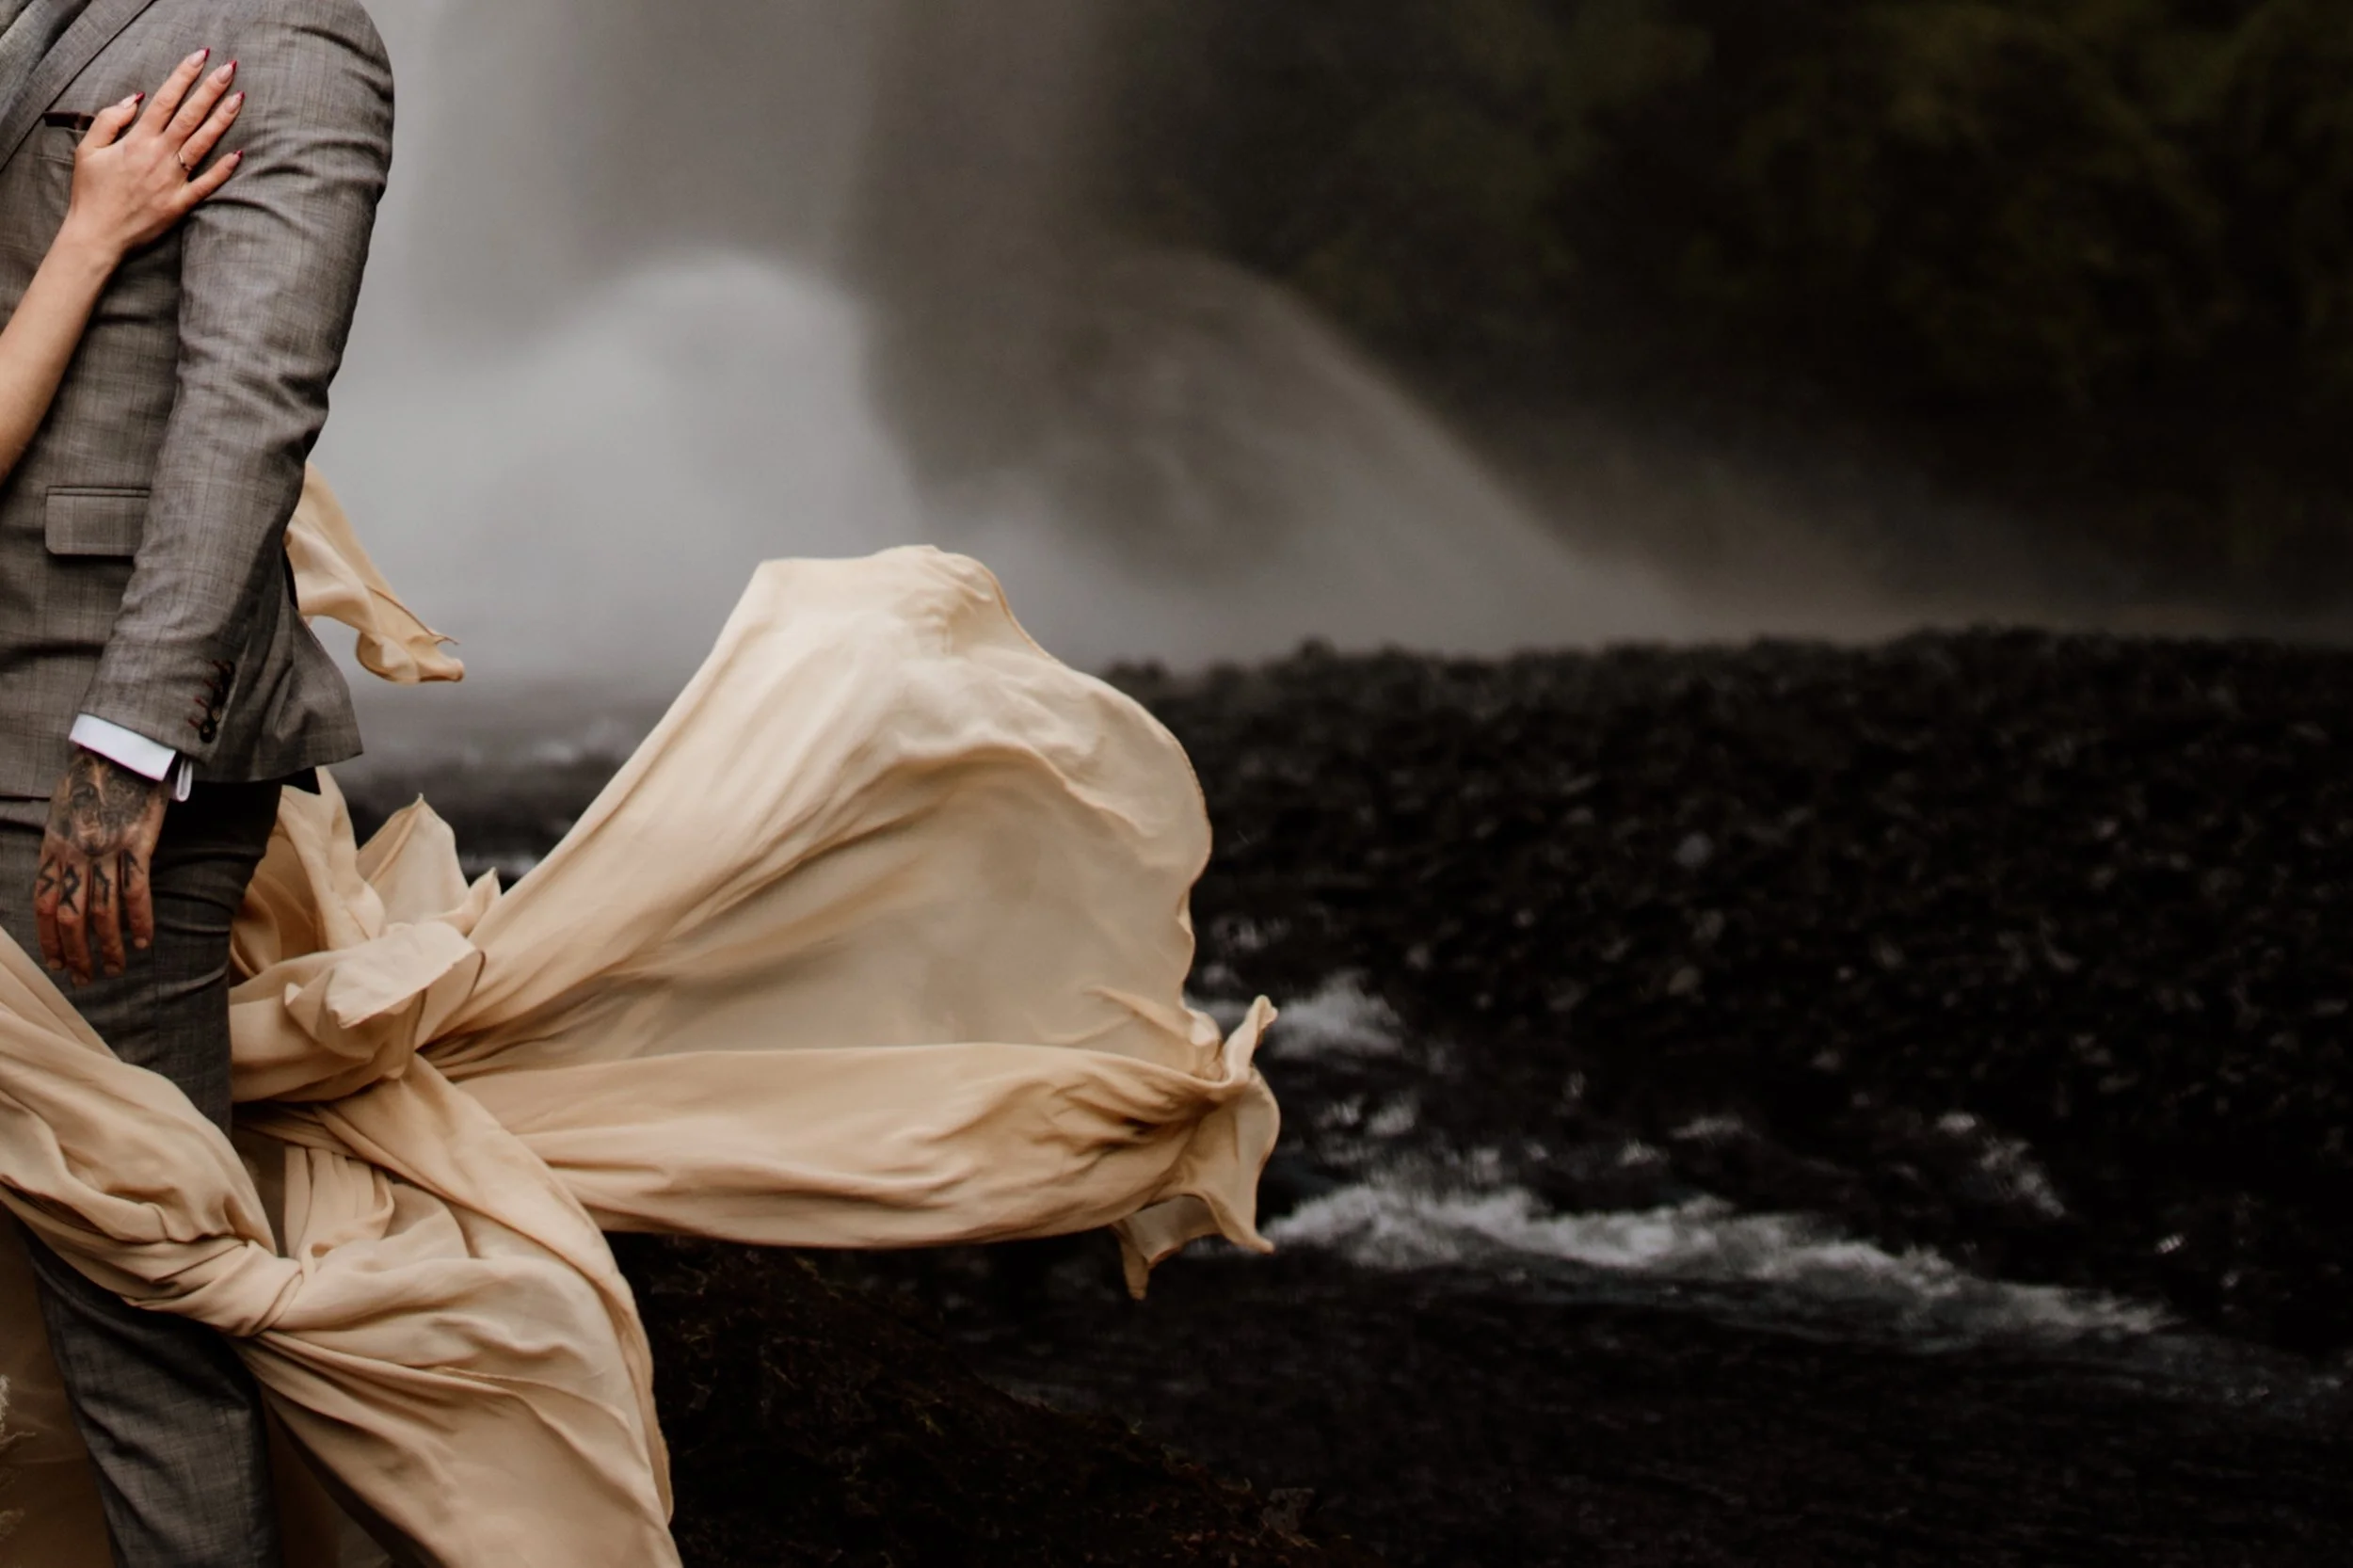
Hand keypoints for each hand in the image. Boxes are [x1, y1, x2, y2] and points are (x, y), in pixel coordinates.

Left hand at [36, 749, 167, 984]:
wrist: (121, 747)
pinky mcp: (137, 844)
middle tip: (84, 979)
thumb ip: (62, 844)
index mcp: (53, 846)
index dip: (47, 938)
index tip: (56, 963)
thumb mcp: (63, 812)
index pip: (41, 903)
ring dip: (107, 946)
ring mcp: (106, 850)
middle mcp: (74, 853)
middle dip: (75, 953)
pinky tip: (143, 941)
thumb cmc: (94, 776)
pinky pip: (135, 892)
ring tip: (116, 969)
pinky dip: (139, 921)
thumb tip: (64, 875)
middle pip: (69, 916)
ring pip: (102, 911)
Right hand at [58, 49, 244, 263]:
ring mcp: (173, 180)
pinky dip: (223, 169)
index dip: (184, 76)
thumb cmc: (91, 192)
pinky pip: (207, 184)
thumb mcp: (88, 150)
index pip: (165, 100)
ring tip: (239, 98)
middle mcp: (159, 156)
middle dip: (210, 90)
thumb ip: (109, 120)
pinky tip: (240, 153)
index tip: (200, 57)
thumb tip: (133, 98)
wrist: (97, 235)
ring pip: (203, 143)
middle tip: (230, 69)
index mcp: (137, 140)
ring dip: (222, 119)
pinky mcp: (182, 203)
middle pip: (190, 116)